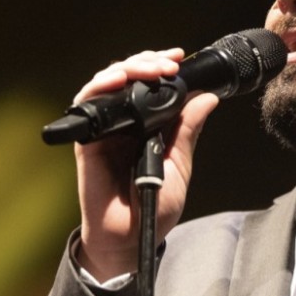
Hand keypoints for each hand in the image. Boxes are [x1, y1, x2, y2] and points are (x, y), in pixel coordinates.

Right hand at [71, 48, 219, 280]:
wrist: (131, 238)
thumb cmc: (155, 207)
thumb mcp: (180, 165)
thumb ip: (188, 131)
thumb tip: (208, 98)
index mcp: (147, 126)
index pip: (150, 85)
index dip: (160, 67)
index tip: (178, 58)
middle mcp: (125, 123)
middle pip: (128, 78)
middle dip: (147, 62)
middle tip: (167, 62)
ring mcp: (105, 130)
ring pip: (108, 84)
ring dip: (127, 68)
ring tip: (149, 68)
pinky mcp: (87, 141)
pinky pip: (86, 105)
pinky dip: (99, 87)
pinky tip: (116, 80)